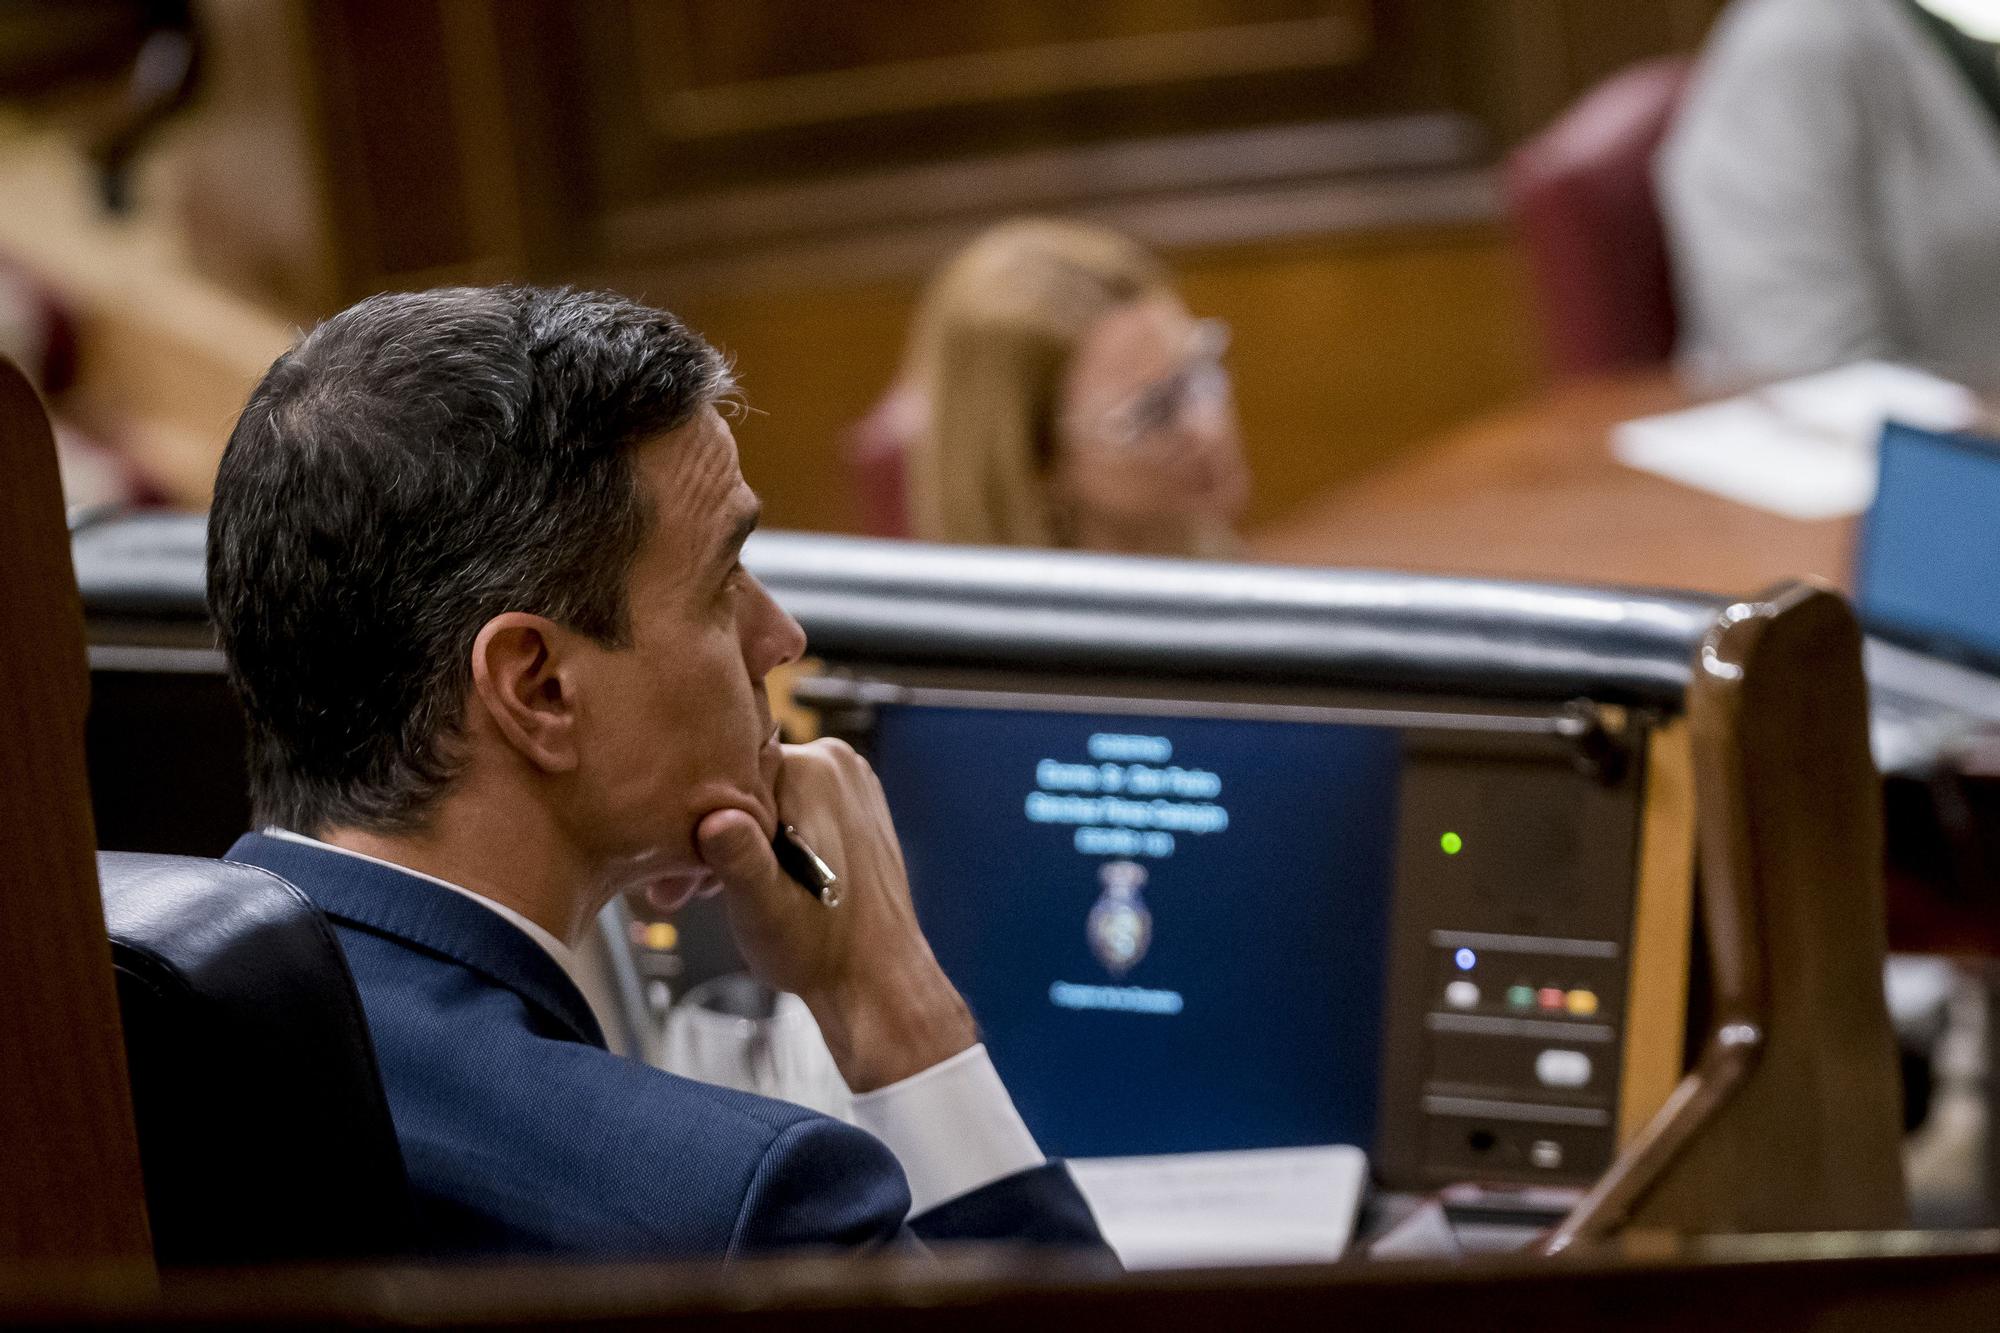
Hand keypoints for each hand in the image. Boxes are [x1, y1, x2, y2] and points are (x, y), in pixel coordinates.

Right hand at [694, 738, 975, 1091]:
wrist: (876, 980)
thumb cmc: (819, 951)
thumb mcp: (765, 909)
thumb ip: (740, 860)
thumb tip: (714, 820)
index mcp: (815, 770)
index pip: (727, 771)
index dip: (693, 820)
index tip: (675, 872)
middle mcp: (836, 762)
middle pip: (746, 786)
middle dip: (711, 835)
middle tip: (682, 891)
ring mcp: (849, 782)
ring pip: (764, 799)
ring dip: (735, 842)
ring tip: (710, 892)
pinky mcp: (852, 806)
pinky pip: (789, 808)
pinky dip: (765, 840)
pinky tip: (751, 881)